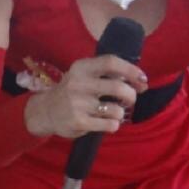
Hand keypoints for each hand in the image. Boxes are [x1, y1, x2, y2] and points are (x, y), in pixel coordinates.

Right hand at [24, 53, 147, 139]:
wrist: (46, 111)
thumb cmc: (73, 91)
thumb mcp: (83, 75)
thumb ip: (108, 75)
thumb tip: (142, 82)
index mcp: (81, 67)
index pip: (111, 62)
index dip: (131, 70)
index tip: (143, 79)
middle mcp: (79, 84)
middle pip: (118, 87)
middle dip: (131, 95)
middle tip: (130, 100)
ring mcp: (78, 104)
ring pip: (116, 110)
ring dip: (120, 113)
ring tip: (111, 113)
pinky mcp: (79, 122)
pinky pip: (110, 125)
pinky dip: (113, 125)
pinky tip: (105, 123)